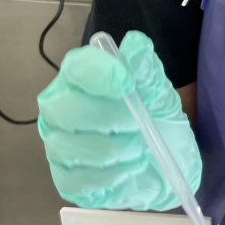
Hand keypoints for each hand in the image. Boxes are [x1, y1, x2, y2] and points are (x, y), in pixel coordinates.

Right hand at [37, 31, 200, 210]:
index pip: (76, 68)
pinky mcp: (66, 179)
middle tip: (139, 124)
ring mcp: (58, 144)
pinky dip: (109, 177)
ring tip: (141, 149)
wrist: (166, 159)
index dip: (99, 73)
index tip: (127, 83)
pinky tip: (129, 169)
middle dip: (107, 118)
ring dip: (114, 149)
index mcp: (80, 78)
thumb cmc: (155, 118)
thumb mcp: (159, 93)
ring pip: (69, 147)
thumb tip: (136, 44)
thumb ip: (146, 71)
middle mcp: (59, 107)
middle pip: (62, 109)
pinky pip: (76, 180)